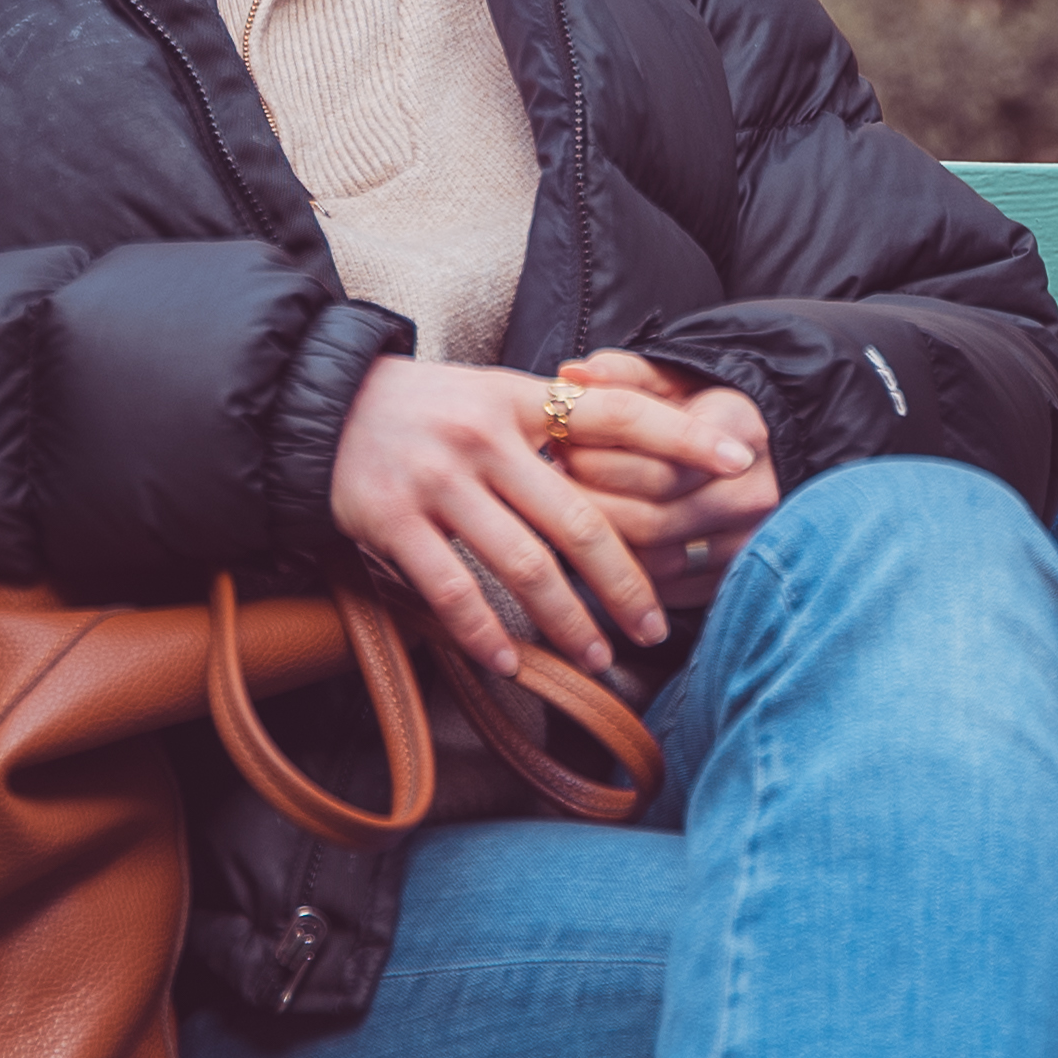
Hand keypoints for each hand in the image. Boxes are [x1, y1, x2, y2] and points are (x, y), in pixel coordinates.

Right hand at [328, 354, 668, 675]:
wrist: (315, 405)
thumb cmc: (421, 408)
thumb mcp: (489, 394)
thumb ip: (551, 422)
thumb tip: (631, 461)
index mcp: (520, 399)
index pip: (618, 412)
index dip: (683, 436)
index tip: (741, 463)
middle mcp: (485, 438)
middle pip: (579, 519)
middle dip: (626, 582)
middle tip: (656, 627)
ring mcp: (438, 480)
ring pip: (524, 565)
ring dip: (567, 623)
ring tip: (595, 657)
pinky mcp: (392, 521)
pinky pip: (452, 589)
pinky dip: (485, 633)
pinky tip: (509, 663)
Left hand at [545, 350, 777, 611]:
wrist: (758, 456)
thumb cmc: (700, 411)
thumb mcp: (671, 378)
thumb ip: (623, 374)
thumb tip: (568, 374)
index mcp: (740, 430)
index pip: (657, 460)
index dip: (595, 458)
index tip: (556, 443)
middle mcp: (752, 493)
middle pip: (650, 516)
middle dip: (589, 502)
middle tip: (547, 484)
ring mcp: (745, 542)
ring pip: (653, 559)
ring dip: (599, 541)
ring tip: (563, 511)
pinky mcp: (730, 578)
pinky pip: (664, 586)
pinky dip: (623, 569)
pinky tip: (596, 543)